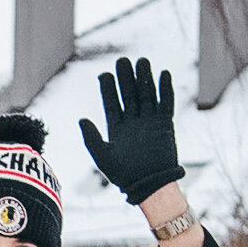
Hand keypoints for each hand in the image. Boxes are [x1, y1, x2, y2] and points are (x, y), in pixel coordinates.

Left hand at [76, 54, 182, 204]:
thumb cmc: (124, 175)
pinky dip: (165, 89)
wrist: (149, 186)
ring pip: (147, 95)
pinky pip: (166, 103)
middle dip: (126, 78)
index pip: (111, 103)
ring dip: (144, 78)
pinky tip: (163, 74)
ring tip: (141, 62)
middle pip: (129, 94)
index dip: (108, 89)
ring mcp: (150, 122)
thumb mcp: (102, 156)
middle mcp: (133, 122)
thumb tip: (81, 119)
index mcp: (117, 128)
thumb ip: (92, 138)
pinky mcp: (165, 125)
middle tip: (122, 60)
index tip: (103, 75)